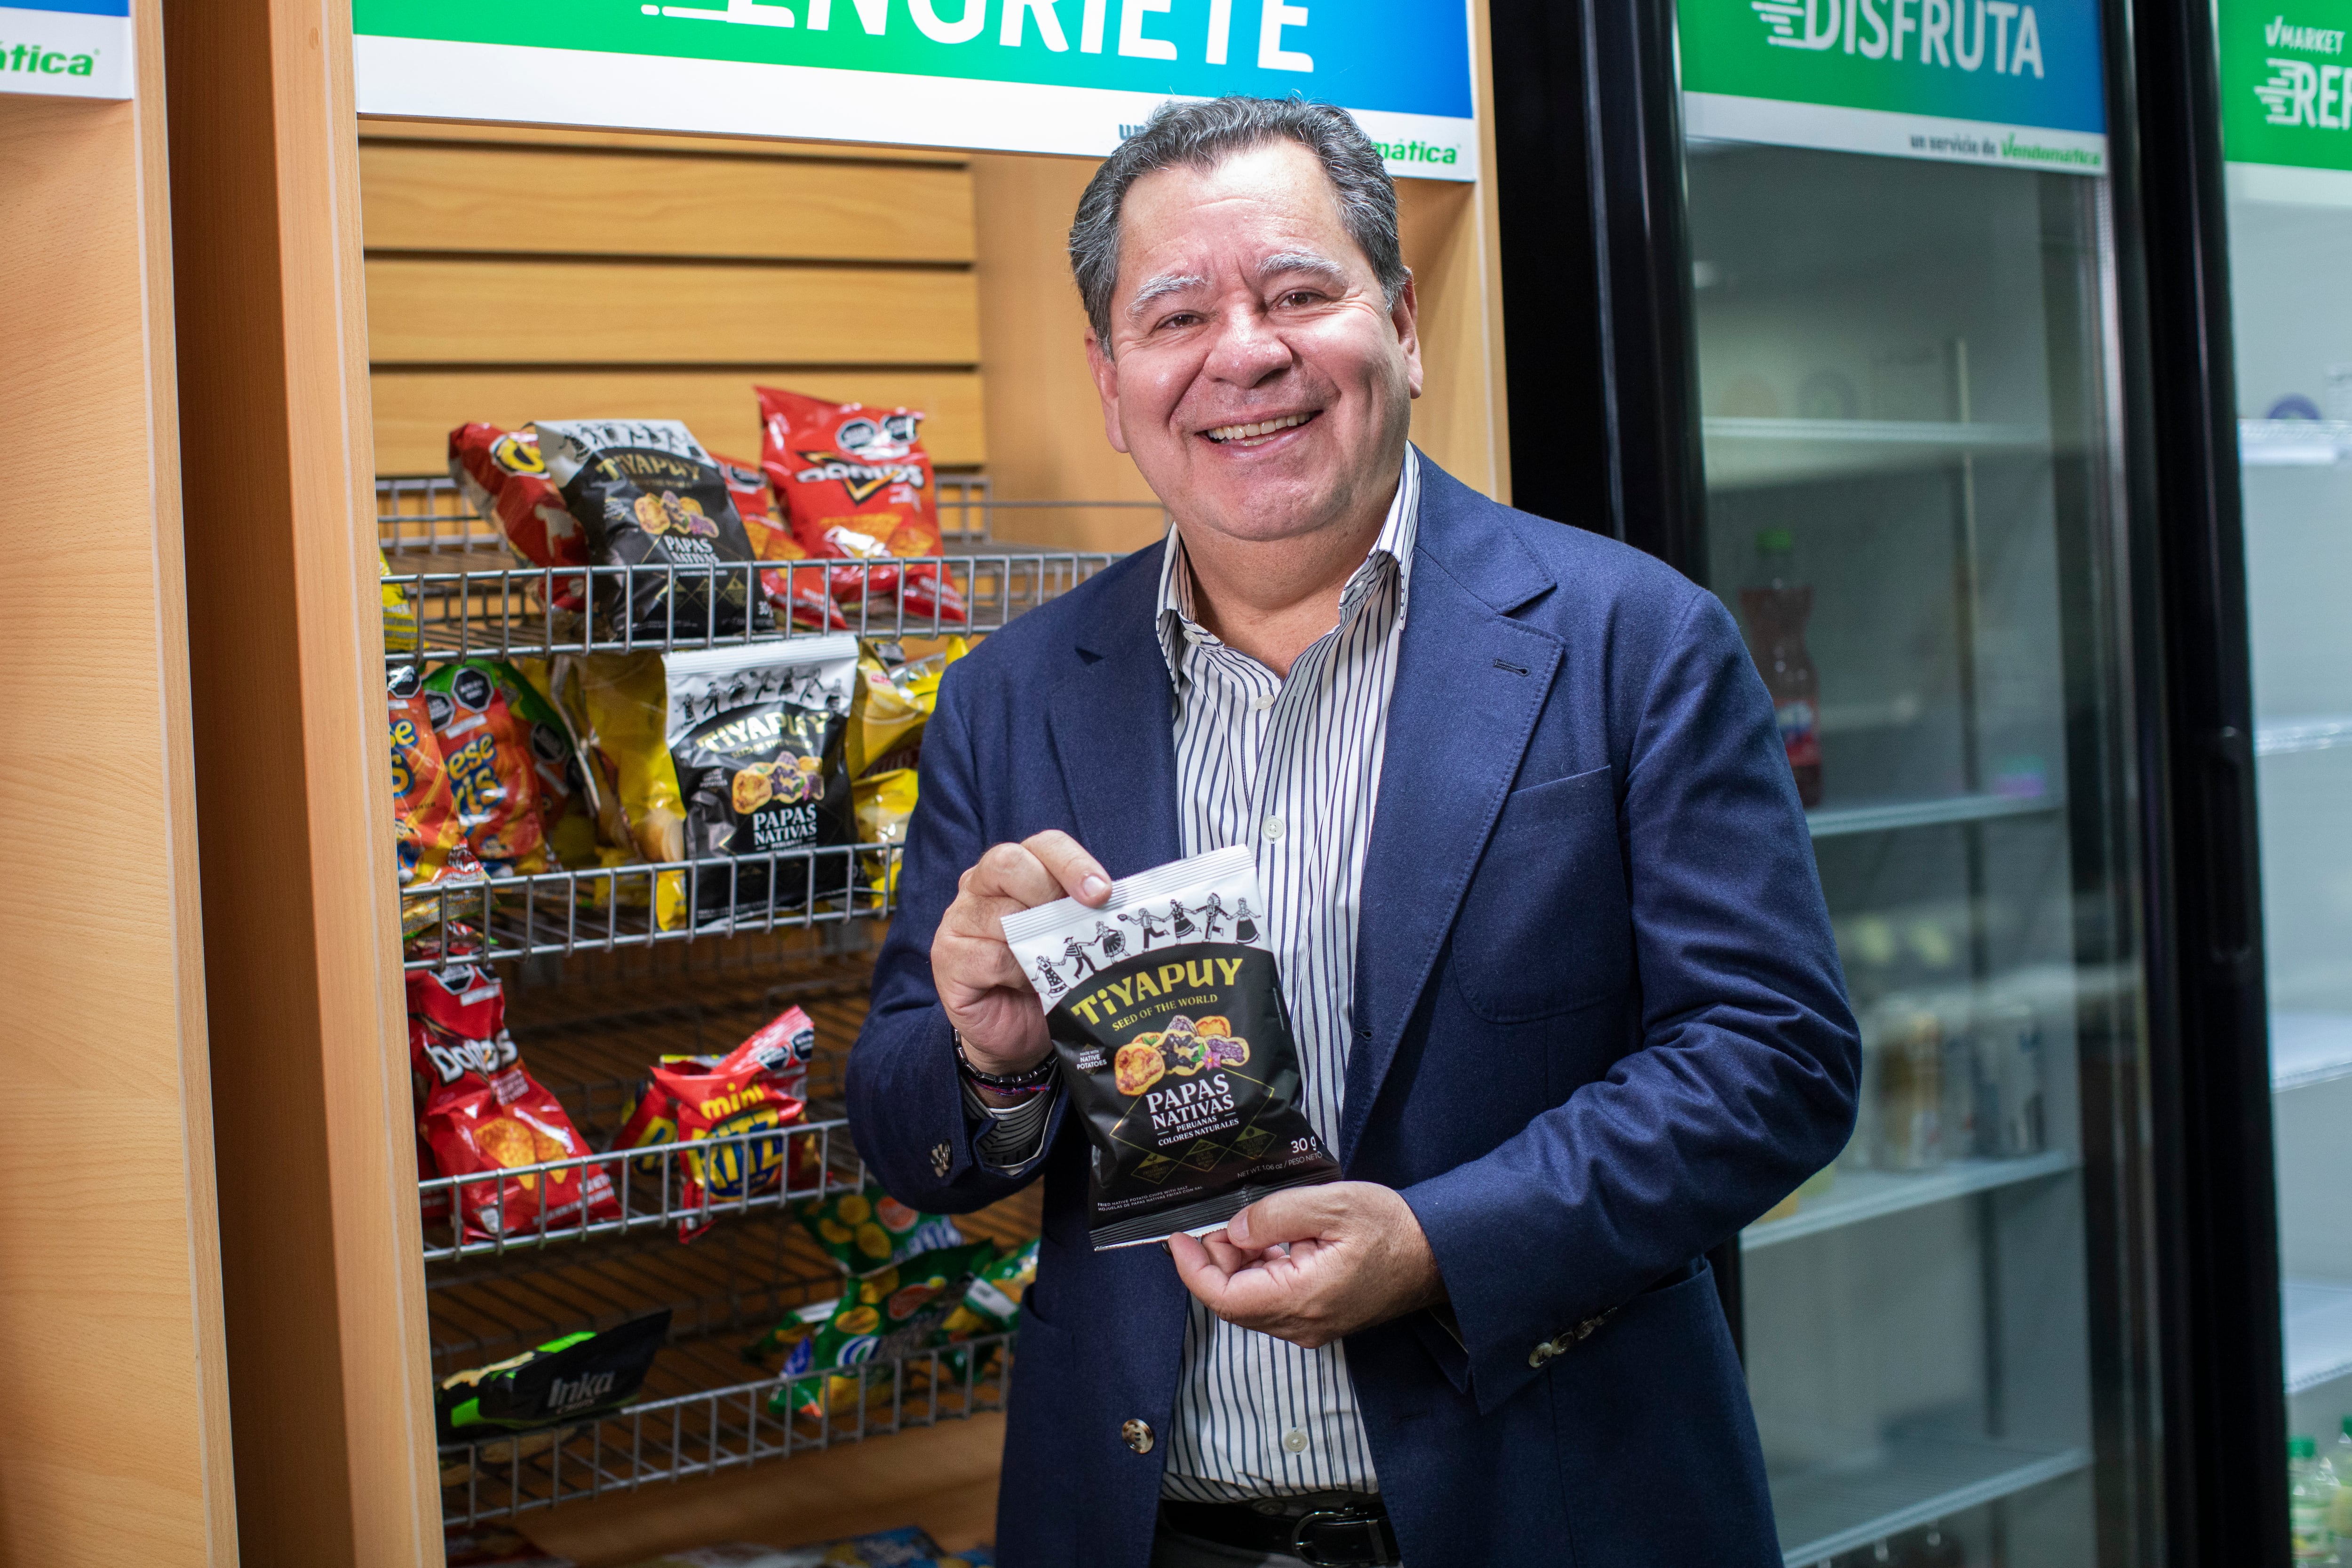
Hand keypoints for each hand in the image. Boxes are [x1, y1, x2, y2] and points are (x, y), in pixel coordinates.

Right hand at [932, 830, 1109, 1079]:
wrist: (1016, 1029)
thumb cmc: (1047, 976)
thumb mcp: (1069, 937)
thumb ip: (1081, 912)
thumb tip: (1113, 902)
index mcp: (1016, 869)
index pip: (1043, 845)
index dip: (1073, 863)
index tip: (1102, 892)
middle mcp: (980, 885)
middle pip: (1009, 863)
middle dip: (1049, 891)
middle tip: (1075, 924)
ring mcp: (958, 919)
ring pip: (1002, 914)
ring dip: (1037, 944)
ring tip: (1051, 968)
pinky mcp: (947, 957)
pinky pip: (992, 957)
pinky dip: (1018, 974)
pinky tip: (1026, 985)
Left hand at [1167, 1182, 1445, 1348]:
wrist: (1439, 1256)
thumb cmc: (1392, 1228)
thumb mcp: (1331, 1204)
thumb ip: (1275, 1216)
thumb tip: (1234, 1230)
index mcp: (1301, 1299)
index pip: (1223, 1298)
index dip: (1192, 1268)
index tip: (1178, 1237)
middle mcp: (1301, 1325)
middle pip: (1233, 1301)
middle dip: (1217, 1260)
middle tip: (1226, 1220)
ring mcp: (1312, 1327)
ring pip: (1251, 1301)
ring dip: (1240, 1265)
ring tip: (1254, 1226)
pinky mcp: (1320, 1319)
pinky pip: (1273, 1301)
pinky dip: (1260, 1272)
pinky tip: (1275, 1242)